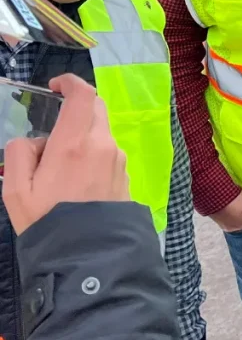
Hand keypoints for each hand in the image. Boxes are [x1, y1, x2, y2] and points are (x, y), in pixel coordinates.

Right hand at [2, 74, 128, 234]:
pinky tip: (77, 184)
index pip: (83, 94)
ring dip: (83, 138)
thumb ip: (20, 153)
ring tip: (60, 169)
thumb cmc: (46, 221)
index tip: (56, 86)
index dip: (71, 82)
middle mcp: (103, 146)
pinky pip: (108, 156)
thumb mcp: (15, 189)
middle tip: (54, 130)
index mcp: (75, 143)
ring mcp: (119, 162)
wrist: (88, 257)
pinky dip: (93, 157)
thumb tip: (36, 142)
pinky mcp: (127, 178)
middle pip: (96, 110)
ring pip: (102, 135)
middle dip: (76, 110)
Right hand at [209, 191, 241, 238]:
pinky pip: (227, 211)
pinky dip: (232, 207)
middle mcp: (227, 227)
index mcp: (237, 228)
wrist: (211, 188)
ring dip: (239, 210)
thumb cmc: (234, 200)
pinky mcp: (214, 210)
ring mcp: (219, 219)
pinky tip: (234, 200)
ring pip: (234, 216)